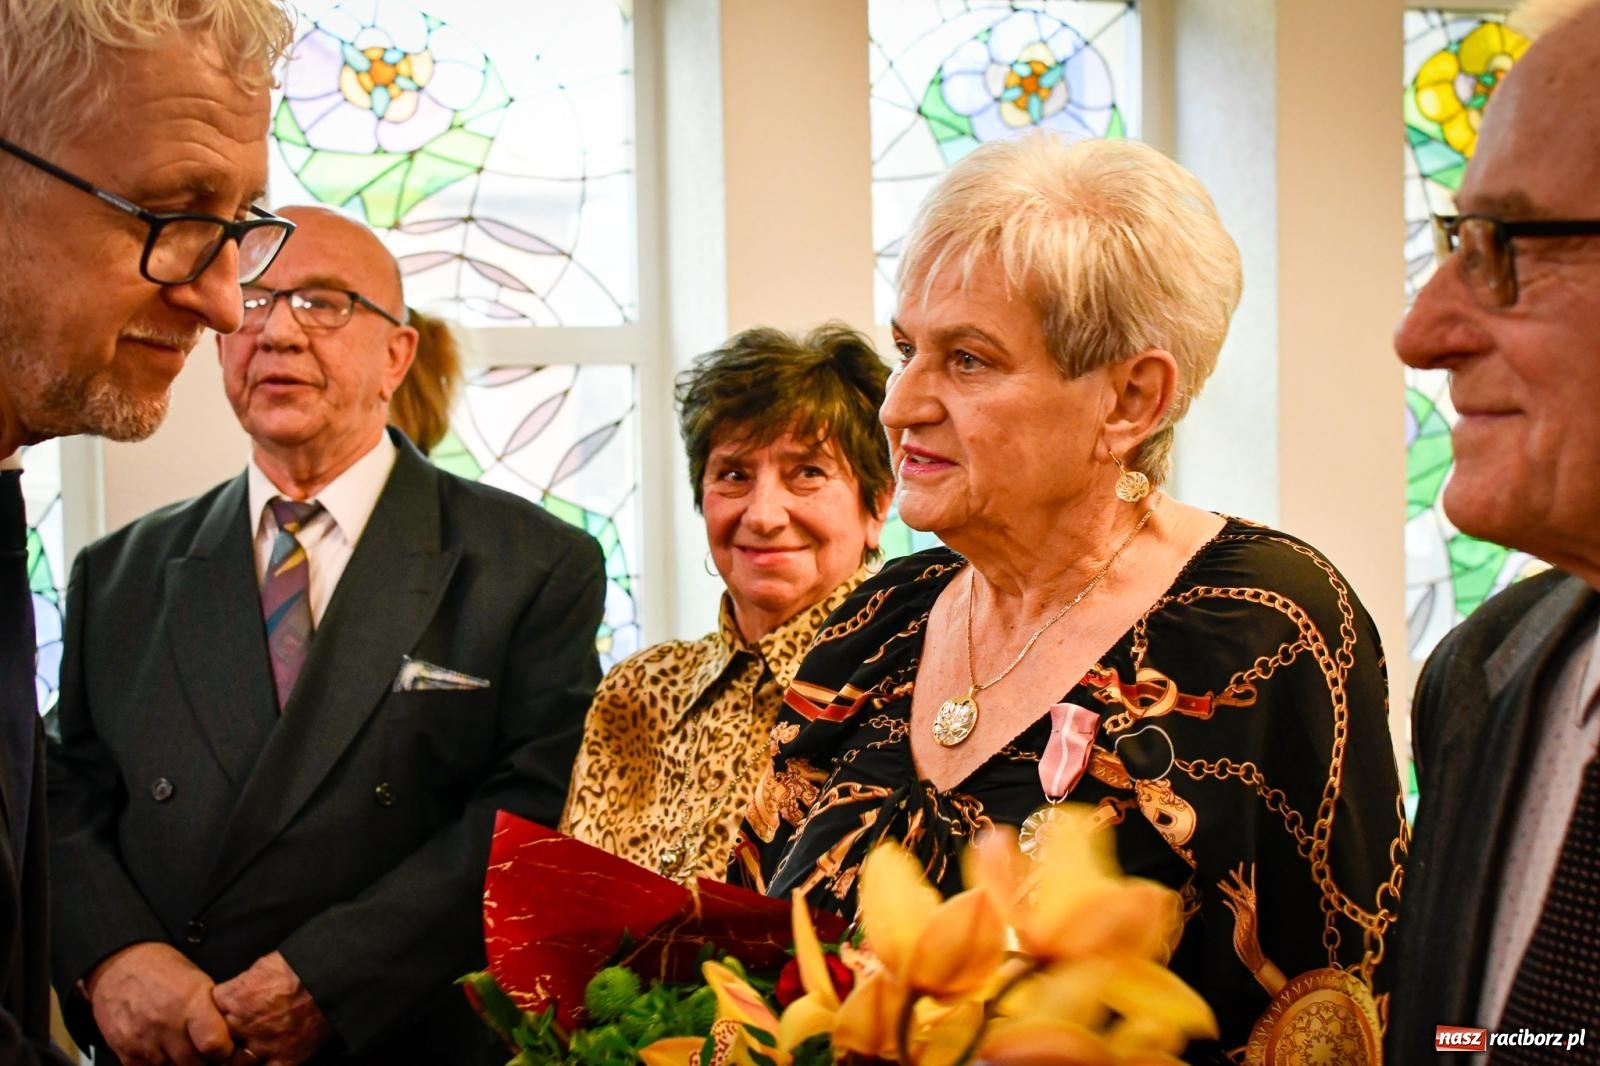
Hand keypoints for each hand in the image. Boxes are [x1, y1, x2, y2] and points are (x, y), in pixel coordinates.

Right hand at [86, 941, 233, 1065]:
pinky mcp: (125, 1052)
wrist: (118, 967)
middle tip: (206, 1053)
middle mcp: (166, 1023)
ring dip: (181, 1064)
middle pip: (194, 1063)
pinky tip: (163, 1052)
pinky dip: (159, 1065)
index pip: (214, 1043)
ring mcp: (143, 1040)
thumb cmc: (163, 971)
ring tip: (183, 1049)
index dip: (225, 1051)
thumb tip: (230, 1036)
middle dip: (205, 1061)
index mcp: (190, 1001)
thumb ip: (212, 1010)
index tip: (226, 1049)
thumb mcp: (196, 980)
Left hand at [212, 952, 331, 1065]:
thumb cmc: (297, 965)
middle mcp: (242, 1024)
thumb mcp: (260, 966)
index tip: (217, 1018)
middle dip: (222, 1041)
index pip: (207, 1015)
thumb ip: (241, 986)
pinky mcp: (285, 1056)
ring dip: (237, 1058)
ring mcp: (263, 1044)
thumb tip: (235, 993)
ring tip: (244, 1051)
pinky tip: (261, 1063)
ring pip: (237, 1062)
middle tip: (228, 1038)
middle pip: (218, 1042)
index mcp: (232, 999)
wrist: (330, 976)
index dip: (212, 1018)